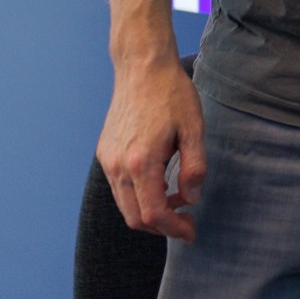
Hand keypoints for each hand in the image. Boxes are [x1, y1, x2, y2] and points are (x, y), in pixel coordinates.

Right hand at [96, 56, 205, 241]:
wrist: (142, 67)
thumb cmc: (172, 94)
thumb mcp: (194, 128)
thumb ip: (194, 167)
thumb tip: (192, 198)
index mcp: (141, 162)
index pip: (154, 214)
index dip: (174, 229)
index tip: (192, 231)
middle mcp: (118, 166)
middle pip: (135, 218)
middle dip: (162, 226)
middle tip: (186, 220)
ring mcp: (108, 160)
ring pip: (125, 205)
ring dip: (150, 211)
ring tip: (177, 197)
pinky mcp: (104, 152)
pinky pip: (119, 188)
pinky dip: (138, 195)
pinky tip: (159, 182)